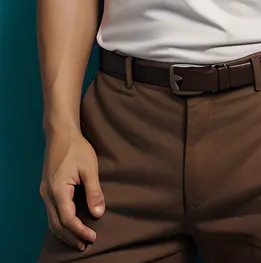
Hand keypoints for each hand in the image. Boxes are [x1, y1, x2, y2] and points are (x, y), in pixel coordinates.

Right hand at [40, 131, 104, 250]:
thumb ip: (94, 191)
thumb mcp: (89, 168)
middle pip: (56, 225)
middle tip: (85, 245)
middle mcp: (47, 194)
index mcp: (57, 190)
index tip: (93, 237)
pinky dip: (60, 223)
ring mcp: (45, 192)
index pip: (68, 219)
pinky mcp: (46, 188)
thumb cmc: (76, 148)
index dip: (80, 230)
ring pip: (51, 220)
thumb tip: (98, 213)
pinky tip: (70, 225)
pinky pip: (51, 212)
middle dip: (71, 237)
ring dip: (64, 232)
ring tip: (78, 240)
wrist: (60, 132)